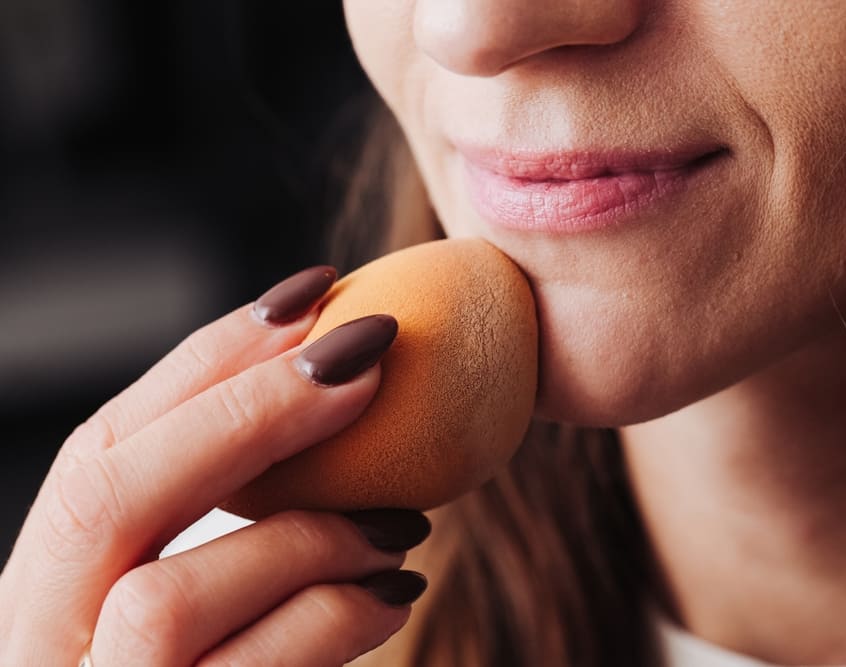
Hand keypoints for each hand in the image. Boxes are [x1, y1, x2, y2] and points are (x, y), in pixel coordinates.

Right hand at [0, 266, 429, 665]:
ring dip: (305, 533)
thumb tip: (328, 385)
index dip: (203, 360)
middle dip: (249, 408)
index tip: (311, 292)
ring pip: (167, 598)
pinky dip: (332, 620)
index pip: (98, 449)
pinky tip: (392, 596)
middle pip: (107, 495)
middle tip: (371, 351)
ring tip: (403, 522)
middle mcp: (41, 651)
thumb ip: (222, 514)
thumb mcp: (205, 596)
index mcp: (49, 591)